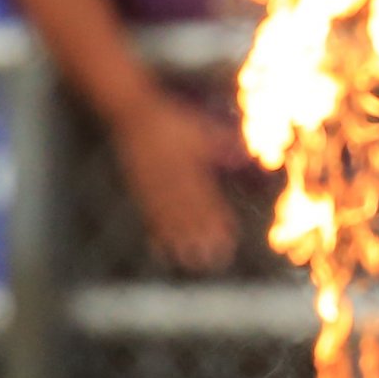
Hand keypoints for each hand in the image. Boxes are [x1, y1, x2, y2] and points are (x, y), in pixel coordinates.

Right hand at [109, 92, 240, 276]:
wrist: (133, 115)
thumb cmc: (170, 121)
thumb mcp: (201, 130)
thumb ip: (223, 144)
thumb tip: (246, 155)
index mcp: (189, 168)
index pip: (207, 200)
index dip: (218, 221)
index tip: (231, 237)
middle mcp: (171, 183)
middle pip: (189, 216)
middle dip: (203, 239)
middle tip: (216, 260)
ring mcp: (152, 189)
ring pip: (168, 222)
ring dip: (181, 243)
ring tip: (192, 262)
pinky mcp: (138, 192)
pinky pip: (146, 217)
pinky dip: (154, 235)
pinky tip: (160, 250)